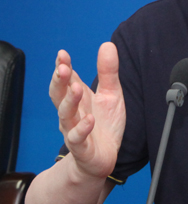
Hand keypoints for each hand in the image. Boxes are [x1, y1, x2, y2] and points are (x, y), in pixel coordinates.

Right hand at [49, 42, 125, 180]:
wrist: (102, 159)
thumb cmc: (104, 125)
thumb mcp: (111, 94)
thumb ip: (108, 72)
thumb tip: (107, 44)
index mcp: (78, 98)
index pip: (67, 80)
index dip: (63, 67)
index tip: (62, 54)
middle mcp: (72, 113)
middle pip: (59, 95)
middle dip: (60, 81)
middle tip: (63, 68)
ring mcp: (75, 130)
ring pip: (65, 115)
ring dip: (69, 101)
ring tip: (77, 88)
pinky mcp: (83, 148)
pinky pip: (78, 139)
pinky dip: (82, 129)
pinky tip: (89, 120)